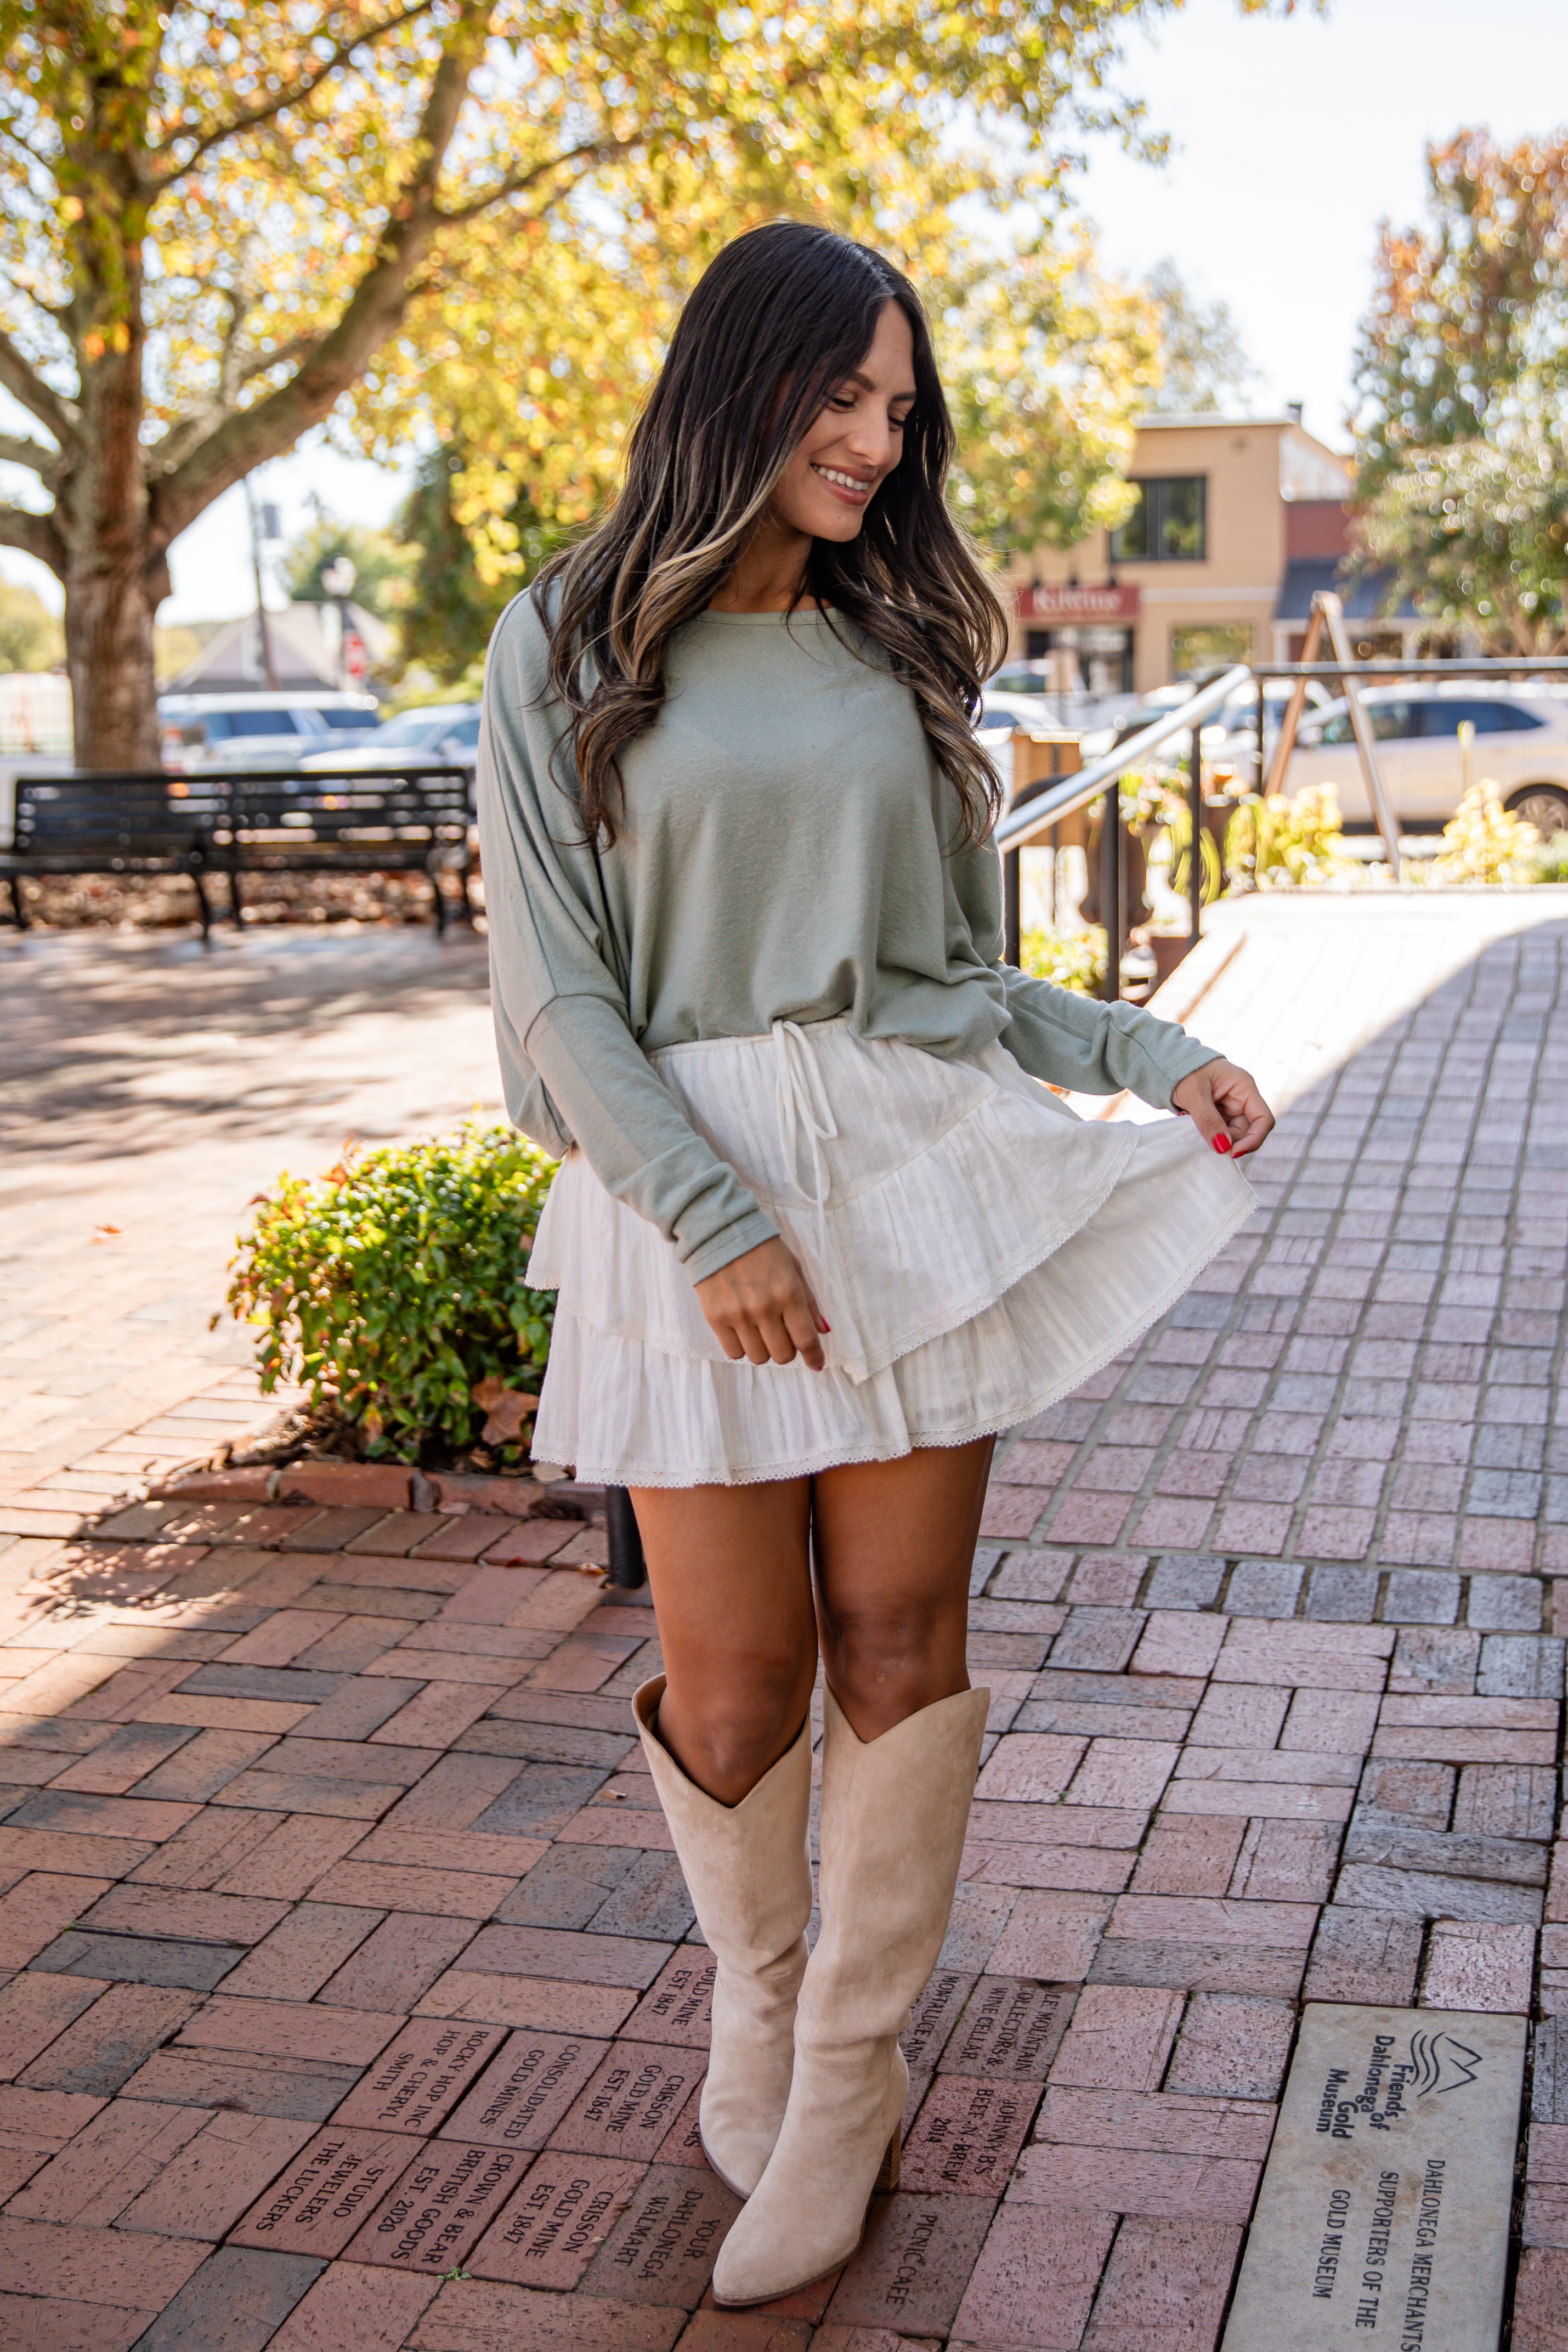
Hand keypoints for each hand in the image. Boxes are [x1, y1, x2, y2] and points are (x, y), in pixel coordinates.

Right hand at [695, 1237, 829, 1370]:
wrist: (719, 1233)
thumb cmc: (762, 1249)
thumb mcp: (794, 1268)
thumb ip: (809, 1302)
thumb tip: (824, 1331)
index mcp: (789, 1294)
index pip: (806, 1339)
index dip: (814, 1356)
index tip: (816, 1363)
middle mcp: (765, 1308)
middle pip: (783, 1355)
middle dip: (788, 1350)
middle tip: (783, 1336)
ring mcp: (738, 1315)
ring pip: (759, 1357)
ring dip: (764, 1349)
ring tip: (760, 1330)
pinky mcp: (716, 1319)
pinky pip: (734, 1352)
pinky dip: (742, 1347)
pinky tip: (743, 1331)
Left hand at [1171, 1058, 1273, 1159]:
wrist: (1169, 1064)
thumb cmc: (1184, 1071)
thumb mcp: (1194, 1094)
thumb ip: (1208, 1120)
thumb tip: (1222, 1147)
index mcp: (1244, 1087)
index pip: (1263, 1119)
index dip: (1254, 1139)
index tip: (1232, 1152)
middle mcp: (1242, 1099)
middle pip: (1247, 1131)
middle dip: (1229, 1141)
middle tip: (1206, 1142)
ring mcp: (1231, 1109)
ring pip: (1232, 1135)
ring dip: (1216, 1139)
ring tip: (1195, 1127)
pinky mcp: (1219, 1116)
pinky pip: (1220, 1133)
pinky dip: (1209, 1136)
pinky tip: (1195, 1129)